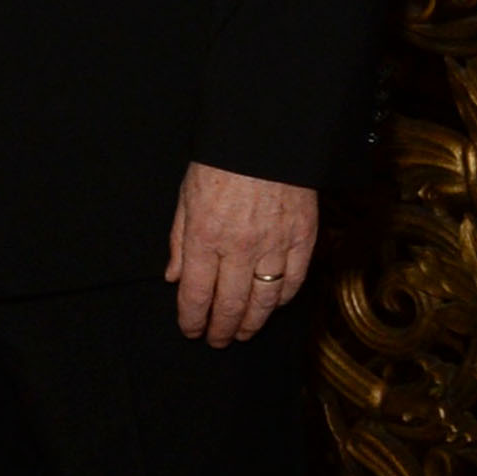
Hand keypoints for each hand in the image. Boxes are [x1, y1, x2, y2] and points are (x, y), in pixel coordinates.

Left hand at [168, 162, 319, 345]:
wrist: (267, 135)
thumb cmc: (222, 162)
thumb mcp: (187, 195)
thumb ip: (178, 240)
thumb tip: (173, 277)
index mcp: (204, 236)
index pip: (195, 294)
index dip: (192, 320)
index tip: (191, 330)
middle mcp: (238, 247)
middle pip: (229, 305)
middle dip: (220, 330)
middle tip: (217, 340)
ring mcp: (274, 244)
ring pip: (263, 301)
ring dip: (252, 323)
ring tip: (244, 332)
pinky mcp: (303, 238)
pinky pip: (294, 280)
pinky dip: (283, 298)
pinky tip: (273, 305)